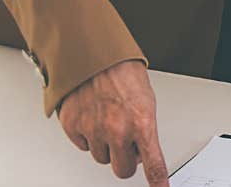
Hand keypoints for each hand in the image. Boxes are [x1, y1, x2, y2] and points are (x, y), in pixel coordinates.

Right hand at [57, 59, 168, 185]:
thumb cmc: (124, 74)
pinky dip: (88, 136)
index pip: (153, 163)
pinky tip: (93, 117)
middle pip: (123, 169)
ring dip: (106, 146)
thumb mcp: (146, 102)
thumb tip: (143, 150)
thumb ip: (144, 129)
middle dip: (126, 160)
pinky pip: (83, 146)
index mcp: (142, 123)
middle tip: (127, 144)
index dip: (157, 181)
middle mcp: (117, 131)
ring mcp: (93, 130)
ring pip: (101, 158)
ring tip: (108, 121)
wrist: (95, 56)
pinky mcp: (73, 127)